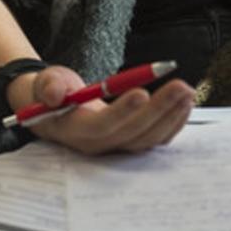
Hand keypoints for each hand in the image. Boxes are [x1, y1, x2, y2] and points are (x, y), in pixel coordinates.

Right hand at [12, 64, 194, 155]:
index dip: (123, 112)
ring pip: (149, 138)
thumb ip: (47, 86)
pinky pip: (156, 137)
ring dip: (171, 115)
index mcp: (75, 132)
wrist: (56, 109)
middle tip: (180, 86)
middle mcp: (99, 145)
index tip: (142, 91)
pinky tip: (185, 102)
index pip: (102, 126)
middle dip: (159, 109)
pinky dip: (173, 121)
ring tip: (187, 91)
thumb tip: (54, 93)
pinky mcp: (131, 141)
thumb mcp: (43, 84)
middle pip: (133, 133)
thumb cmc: (51, 94)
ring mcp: (117, 146)